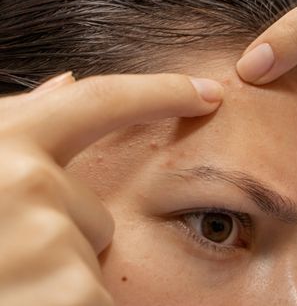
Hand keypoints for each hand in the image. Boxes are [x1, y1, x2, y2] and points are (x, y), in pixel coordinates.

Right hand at [0, 72, 222, 305]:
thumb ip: (13, 125)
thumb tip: (65, 82)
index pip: (98, 100)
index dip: (159, 90)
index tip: (207, 90)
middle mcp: (23, 185)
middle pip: (94, 210)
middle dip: (60, 237)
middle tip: (5, 261)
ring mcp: (48, 243)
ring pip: (90, 257)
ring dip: (55, 278)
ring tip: (8, 286)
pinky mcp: (73, 296)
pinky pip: (92, 298)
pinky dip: (64, 305)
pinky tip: (21, 300)